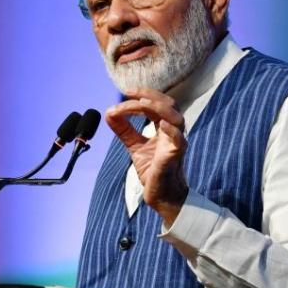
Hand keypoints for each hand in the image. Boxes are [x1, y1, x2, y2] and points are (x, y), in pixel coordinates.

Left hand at [105, 88, 188, 225]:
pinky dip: (171, 129)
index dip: (143, 94)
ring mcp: (177, 143)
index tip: (126, 91)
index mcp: (165, 128)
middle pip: (169, 104)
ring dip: (159, 107)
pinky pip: (178, 140)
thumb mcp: (134, 146)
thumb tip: (108, 112)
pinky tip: (160, 123)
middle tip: (130, 93)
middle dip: (150, 95)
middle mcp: (173, 132)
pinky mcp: (175, 156)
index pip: (158, 103)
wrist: (161, 196)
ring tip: (142, 102)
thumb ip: (124, 130)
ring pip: (176, 118)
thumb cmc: (153, 170)